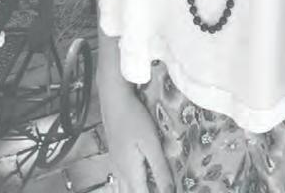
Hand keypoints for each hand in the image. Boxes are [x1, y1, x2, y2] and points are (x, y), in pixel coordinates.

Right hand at [97, 72, 174, 192]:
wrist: (114, 100)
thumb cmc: (134, 118)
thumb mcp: (151, 143)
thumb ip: (160, 168)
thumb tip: (169, 191)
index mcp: (130, 172)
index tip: (170, 191)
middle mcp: (120, 172)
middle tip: (162, 187)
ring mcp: (116, 164)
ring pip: (124, 188)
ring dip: (138, 189)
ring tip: (153, 184)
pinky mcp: (115, 155)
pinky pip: (122, 179)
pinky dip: (132, 183)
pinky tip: (140, 176)